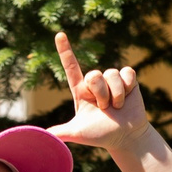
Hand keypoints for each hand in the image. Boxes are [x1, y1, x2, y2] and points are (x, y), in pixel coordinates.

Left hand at [49, 32, 150, 152]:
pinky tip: (128, 96)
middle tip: (104, 108)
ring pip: (111, 74)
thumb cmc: (101, 135)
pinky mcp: (128, 79)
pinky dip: (128, 86)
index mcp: (80, 91)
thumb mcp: (78, 133)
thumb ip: (61, 132)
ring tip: (116, 107)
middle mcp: (95, 83)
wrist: (125, 138)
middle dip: (100, 93)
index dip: (65, 51)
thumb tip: (43, 136)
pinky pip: (127, 72)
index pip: (71, 67)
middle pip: (94, 74)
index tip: (59, 34)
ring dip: (116, 94)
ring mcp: (112, 80)